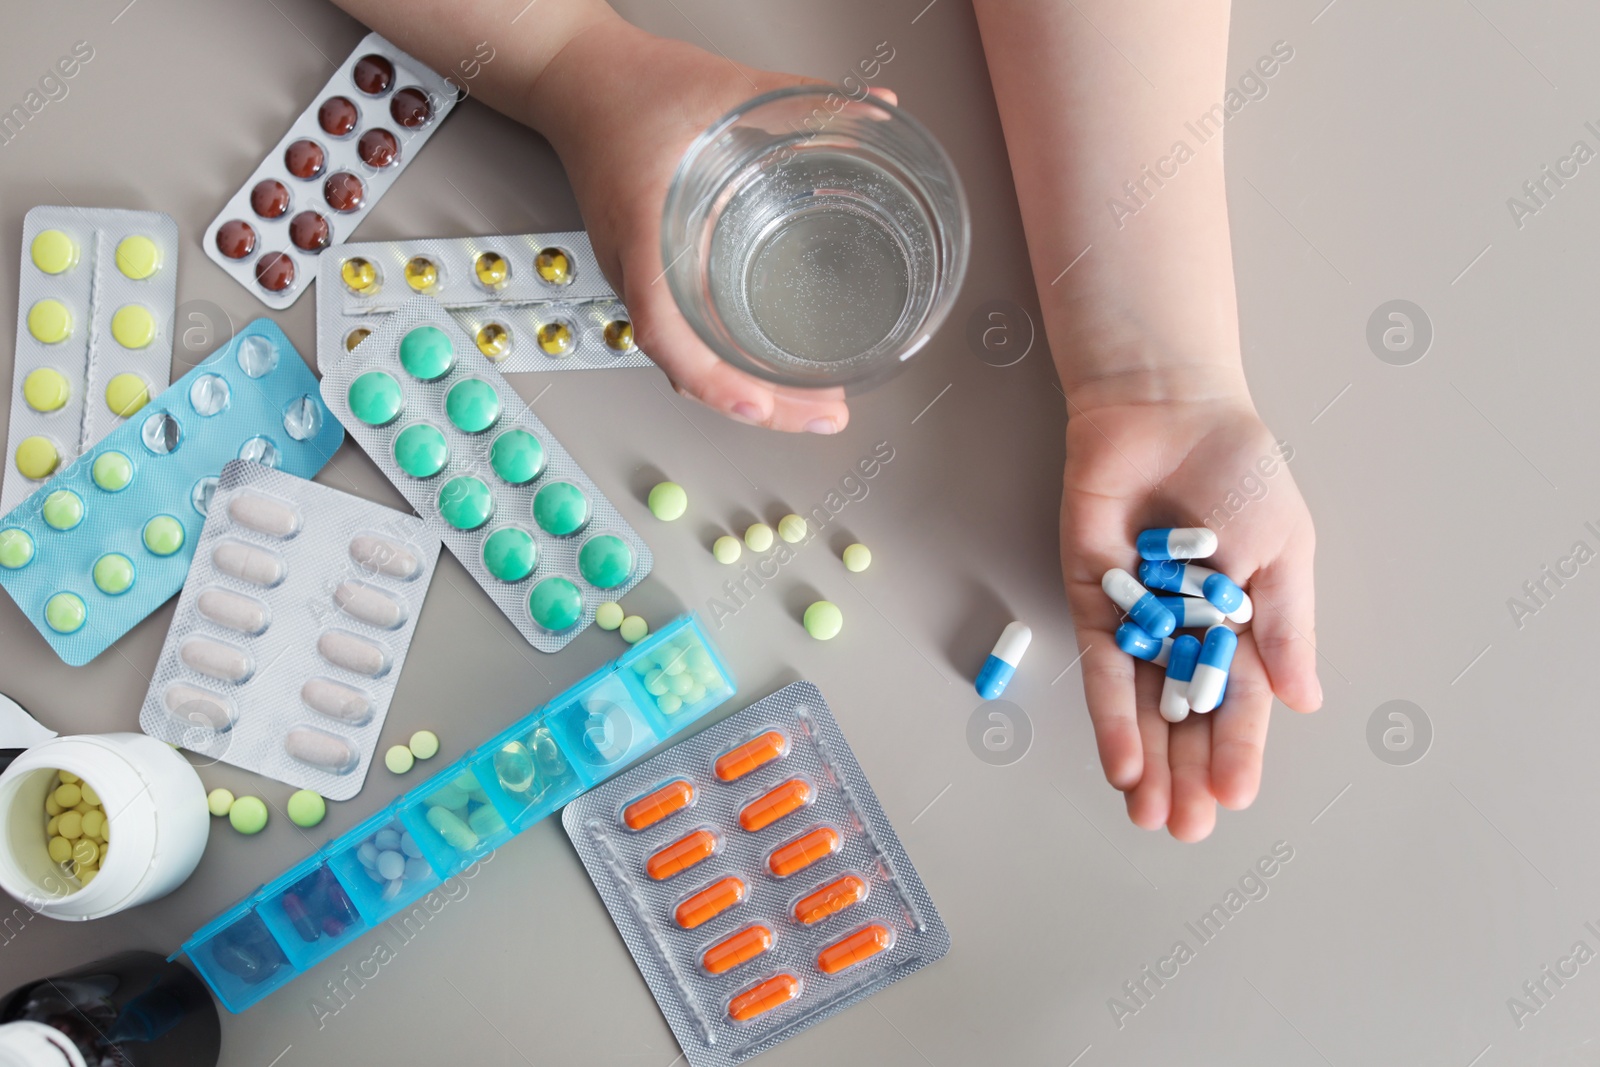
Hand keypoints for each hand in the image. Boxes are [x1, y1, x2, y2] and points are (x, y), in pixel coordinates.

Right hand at [528, 16, 862, 432]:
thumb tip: (881, 107)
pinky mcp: (647, 271)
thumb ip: (809, 99)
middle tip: (825, 414)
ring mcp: (637, 275)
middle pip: (685, 365)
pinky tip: (764, 365)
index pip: (664, 327)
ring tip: (806, 403)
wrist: (575, 80)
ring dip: (744, 391)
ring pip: (685, 360)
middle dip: (758, 404)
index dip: (710, 376)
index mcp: (646, 231)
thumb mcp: (729, 88)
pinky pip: (682, 336)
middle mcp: (636, 266)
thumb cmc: (631, 88)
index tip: (755, 404)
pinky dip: (724, 365)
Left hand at [1060, 380, 1320, 840]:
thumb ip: (1285, 626)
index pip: (1238, 701)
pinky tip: (1121, 760)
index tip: (1236, 797)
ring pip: (1140, 705)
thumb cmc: (1238, 470)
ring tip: (1152, 815)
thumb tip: (1305, 701)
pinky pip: (1100, 665)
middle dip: (1186, 773)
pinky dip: (1109, 713)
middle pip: (1184, 716)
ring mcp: (1137, 619)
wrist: (1169, 410)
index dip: (1237, 749)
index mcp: (1239, 621)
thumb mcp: (1282, 551)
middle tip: (1187, 829)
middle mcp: (1184, 630)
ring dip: (1146, 761)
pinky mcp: (1092, 599)